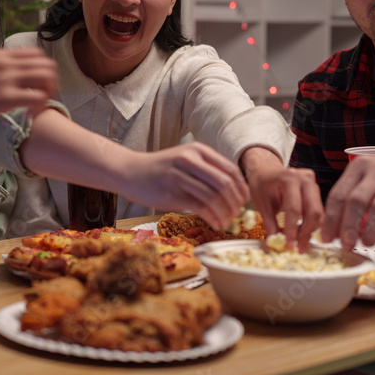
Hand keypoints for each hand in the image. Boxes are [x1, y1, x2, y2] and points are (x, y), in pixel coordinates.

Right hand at [0, 47, 57, 129]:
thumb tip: (6, 75)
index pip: (35, 54)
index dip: (41, 70)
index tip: (36, 85)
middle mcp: (6, 63)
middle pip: (46, 64)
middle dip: (50, 82)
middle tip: (42, 97)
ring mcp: (7, 79)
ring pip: (47, 77)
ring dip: (48, 93)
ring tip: (37, 106)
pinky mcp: (6, 98)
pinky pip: (38, 97)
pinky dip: (40, 106)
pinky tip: (29, 115)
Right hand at [123, 142, 250, 231]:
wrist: (129, 172)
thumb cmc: (159, 169)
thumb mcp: (184, 160)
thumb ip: (206, 170)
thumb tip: (233, 192)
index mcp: (198, 150)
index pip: (230, 170)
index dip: (242, 188)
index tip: (244, 202)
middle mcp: (190, 160)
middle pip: (225, 184)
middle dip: (236, 203)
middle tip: (238, 215)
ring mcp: (181, 176)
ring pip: (214, 197)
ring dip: (225, 213)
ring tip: (226, 222)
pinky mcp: (172, 193)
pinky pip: (201, 207)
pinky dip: (213, 218)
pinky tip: (215, 223)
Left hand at [242, 149, 323, 248]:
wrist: (266, 170)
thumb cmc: (261, 184)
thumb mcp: (261, 202)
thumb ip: (269, 222)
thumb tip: (274, 242)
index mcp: (289, 177)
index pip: (294, 208)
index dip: (292, 229)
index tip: (289, 245)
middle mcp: (305, 178)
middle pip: (312, 211)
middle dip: (306, 232)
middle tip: (299, 248)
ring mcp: (313, 183)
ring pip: (318, 212)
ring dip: (310, 230)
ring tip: (300, 244)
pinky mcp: (316, 191)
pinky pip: (318, 211)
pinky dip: (312, 225)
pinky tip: (303, 235)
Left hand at [321, 152, 374, 249]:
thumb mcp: (365, 177)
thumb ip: (349, 197)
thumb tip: (332, 228)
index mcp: (359, 167)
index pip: (339, 194)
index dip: (331, 218)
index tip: (327, 237)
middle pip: (357, 201)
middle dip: (348, 227)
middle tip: (346, 244)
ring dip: (369, 230)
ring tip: (365, 243)